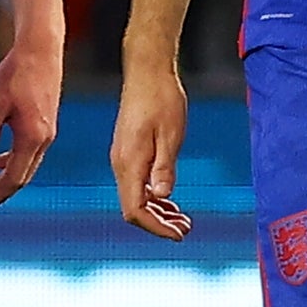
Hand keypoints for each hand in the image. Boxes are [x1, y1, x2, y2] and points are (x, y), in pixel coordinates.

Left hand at [0, 30, 63, 207]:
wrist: (41, 50)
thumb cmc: (17, 72)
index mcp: (32, 138)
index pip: (13, 179)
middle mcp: (44, 140)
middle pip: (22, 178)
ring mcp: (47, 133)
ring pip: (26, 166)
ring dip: (5, 177)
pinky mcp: (46, 124)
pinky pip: (29, 153)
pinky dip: (12, 161)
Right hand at [111, 60, 193, 239]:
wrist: (147, 71)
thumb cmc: (161, 98)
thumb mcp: (170, 134)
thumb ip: (164, 168)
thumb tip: (163, 197)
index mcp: (129, 162)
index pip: (135, 210)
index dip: (155, 228)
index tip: (178, 235)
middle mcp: (121, 164)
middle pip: (133, 209)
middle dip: (158, 224)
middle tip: (186, 230)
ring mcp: (123, 159)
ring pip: (136, 198)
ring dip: (158, 213)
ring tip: (183, 220)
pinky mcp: (129, 153)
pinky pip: (138, 184)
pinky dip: (154, 197)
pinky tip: (170, 202)